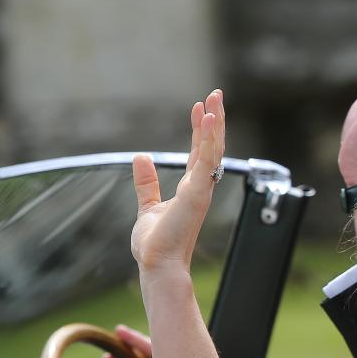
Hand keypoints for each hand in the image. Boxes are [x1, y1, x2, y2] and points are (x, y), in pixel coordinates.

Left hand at [131, 89, 225, 274]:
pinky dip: (208, 138)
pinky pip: (206, 159)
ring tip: (215, 98)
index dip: (200, 129)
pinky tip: (209, 118)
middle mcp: (200, 186)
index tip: (200, 108)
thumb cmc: (155, 244)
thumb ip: (146, 183)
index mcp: (191, 189)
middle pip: (211, 146)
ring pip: (213, 149)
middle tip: (216, 94)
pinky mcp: (197, 192)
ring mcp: (201, 189)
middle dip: (215, 120)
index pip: (199, 152)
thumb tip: (140, 157)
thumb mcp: (147, 206)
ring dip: (215, 122)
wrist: (157, 263)